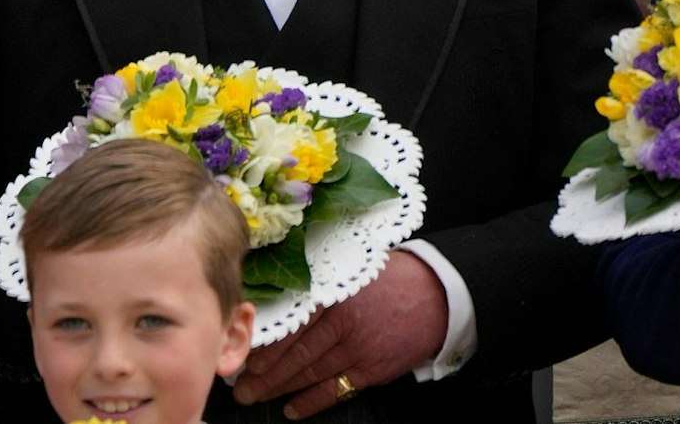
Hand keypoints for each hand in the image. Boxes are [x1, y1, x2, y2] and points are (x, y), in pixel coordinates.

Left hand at [233, 250, 448, 417]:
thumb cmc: (394, 279)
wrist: (438, 294)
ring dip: (278, 389)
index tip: (243, 356)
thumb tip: (284, 306)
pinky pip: (335, 390)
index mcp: (334, 295)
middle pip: (294, 354)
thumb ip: (322, 289)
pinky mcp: (373, 369)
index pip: (290, 326)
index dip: (264, 346)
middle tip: (241, 387)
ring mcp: (358, 348)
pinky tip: (291, 409)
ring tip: (256, 397)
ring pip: (309, 374)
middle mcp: (343, 323)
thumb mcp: (354, 271)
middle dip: (263, 374)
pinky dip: (311, 402)